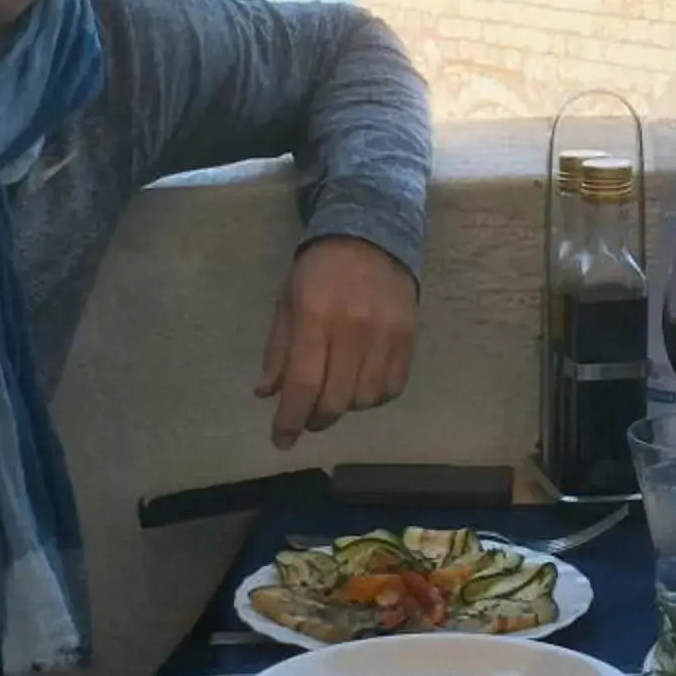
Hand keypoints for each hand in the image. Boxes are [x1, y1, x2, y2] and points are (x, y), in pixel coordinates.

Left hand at [255, 237, 417, 449]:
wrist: (372, 235)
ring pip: (364, 399)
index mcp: (316, 317)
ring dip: (345, 408)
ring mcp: (386, 335)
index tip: (281, 440)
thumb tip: (267, 393)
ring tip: (334, 396)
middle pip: (336, 399)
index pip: (303, 383)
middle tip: (306, 419)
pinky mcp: (409, 338)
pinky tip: (360, 387)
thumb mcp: (287, 300)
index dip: (290, 419)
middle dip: (315, 419)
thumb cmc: (320, 269)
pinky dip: (373, 398)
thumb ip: (278, 348)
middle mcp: (354, 329)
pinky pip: (392, 388)